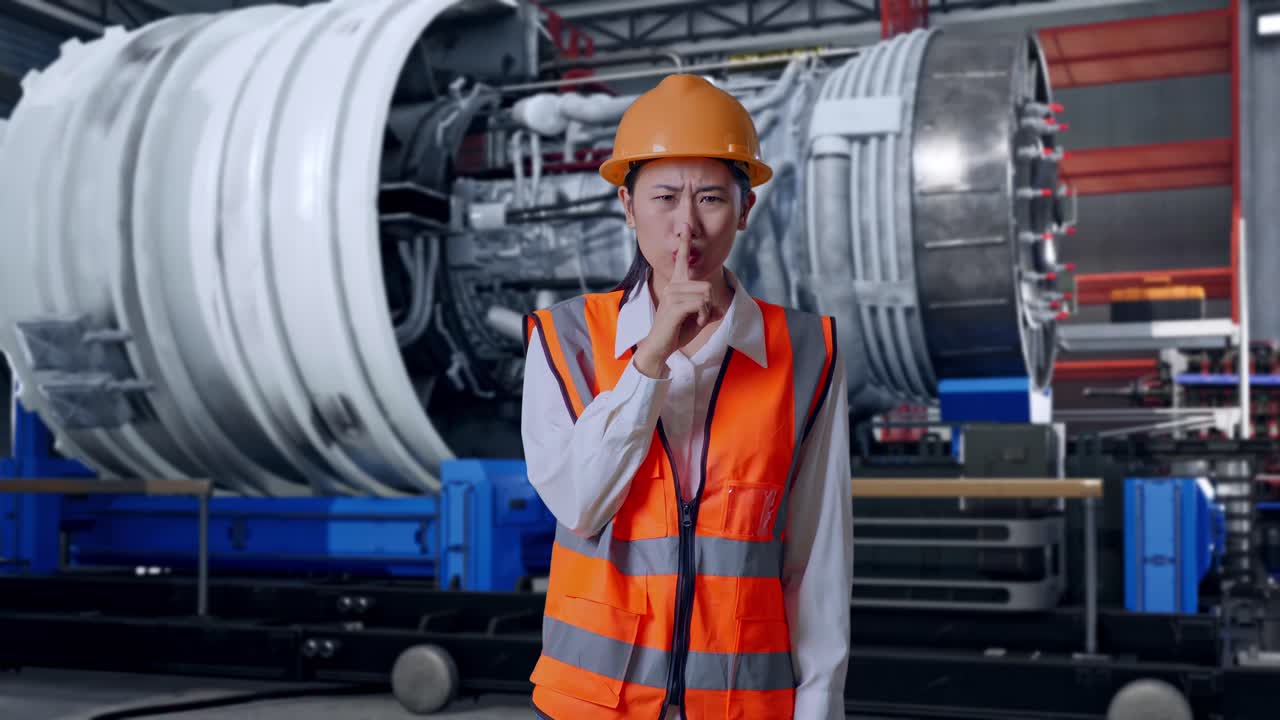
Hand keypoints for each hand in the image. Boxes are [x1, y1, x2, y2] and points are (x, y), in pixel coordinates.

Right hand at [634, 225, 722, 376]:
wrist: (660, 347)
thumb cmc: (677, 333)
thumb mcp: (697, 319)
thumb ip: (708, 311)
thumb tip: (719, 310)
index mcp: (677, 285)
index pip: (681, 260)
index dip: (684, 243)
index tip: (686, 227)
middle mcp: (673, 285)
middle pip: (706, 285)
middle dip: (709, 304)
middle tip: (698, 316)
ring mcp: (672, 294)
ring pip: (705, 295)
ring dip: (706, 311)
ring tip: (694, 320)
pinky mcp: (674, 305)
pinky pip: (701, 305)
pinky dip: (703, 316)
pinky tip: (694, 322)